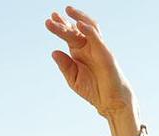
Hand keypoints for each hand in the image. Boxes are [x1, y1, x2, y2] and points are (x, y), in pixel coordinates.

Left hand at [45, 6, 137, 135]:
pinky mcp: (106, 53)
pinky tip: (79, 25)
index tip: (49, 21)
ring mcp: (98, 48)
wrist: (109, 101)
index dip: (60, 27)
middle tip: (53, 15)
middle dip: (64, 22)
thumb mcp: (73, 78)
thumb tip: (53, 52)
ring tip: (68, 10)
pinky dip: (89, 30)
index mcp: (79, 52)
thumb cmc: (93, 89)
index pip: (69, 35)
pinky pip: (97, 38)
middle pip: (75, 30)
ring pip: (89, 28)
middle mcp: (88, 47)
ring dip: (79, 18)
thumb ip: (64, 65)